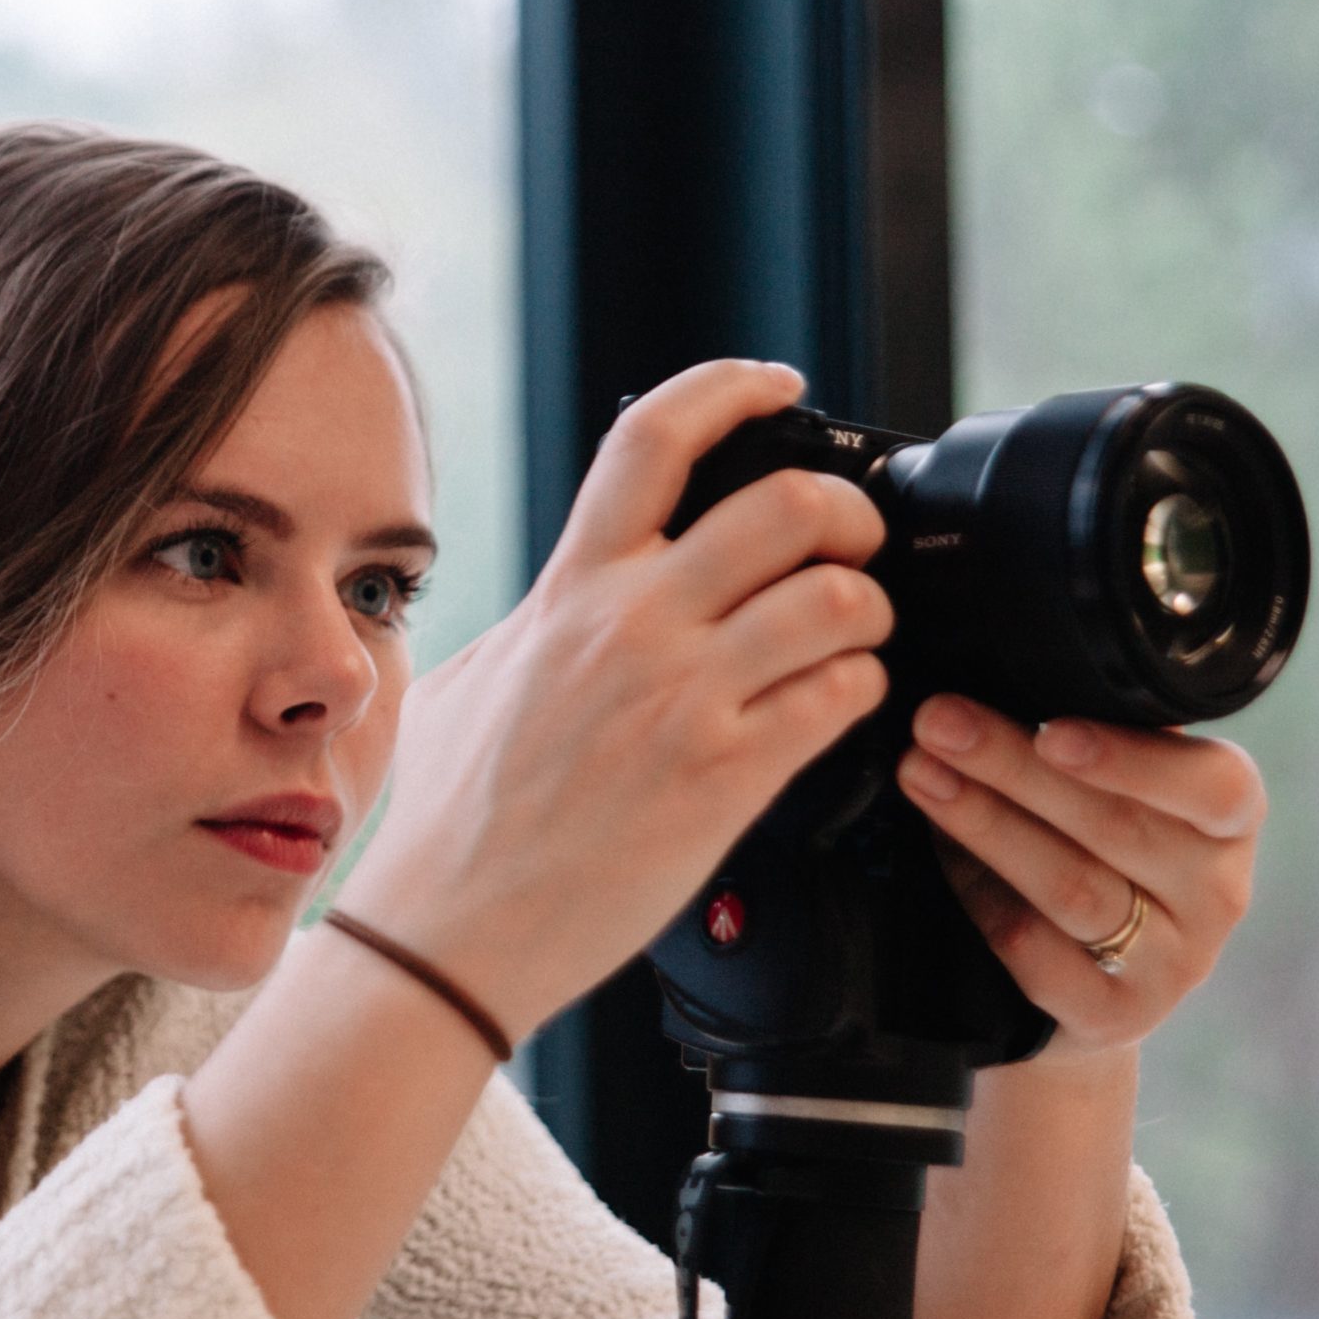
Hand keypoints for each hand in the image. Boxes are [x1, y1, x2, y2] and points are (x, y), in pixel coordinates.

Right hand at [334, 358, 893, 1040]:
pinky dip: (861, 692)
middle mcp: (631, 627)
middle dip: (847, 512)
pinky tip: (836, 707)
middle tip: (851, 541)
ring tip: (853, 637)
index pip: (654, 438)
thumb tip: (561, 599)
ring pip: (837, 600)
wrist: (452, 935)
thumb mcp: (466, 684)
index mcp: (570, 589)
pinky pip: (840, 698)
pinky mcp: (726, 780)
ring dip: (868, 611)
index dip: (732, 387)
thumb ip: (532, 624)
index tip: (778, 383)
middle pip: (787, 506)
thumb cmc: (450, 824)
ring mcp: (683, 701)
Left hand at [893, 693, 1266, 1067]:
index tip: (1052, 731)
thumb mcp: (1121, 793)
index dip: (1132, 760)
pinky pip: (1035, 952)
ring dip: (985, 824)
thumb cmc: (1097, 851)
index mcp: (1231, 818)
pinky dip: (980, 896)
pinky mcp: (1114, 1017)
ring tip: (920, 773)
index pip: (1211, 786)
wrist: (1087, 991)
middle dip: (1012, 767)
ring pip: (1071, 887)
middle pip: (1114, 827)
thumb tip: (996, 667)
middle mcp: (1218, 893)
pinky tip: (939, 854)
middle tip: (937, 723)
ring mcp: (1172, 965)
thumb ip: (1088, 741)